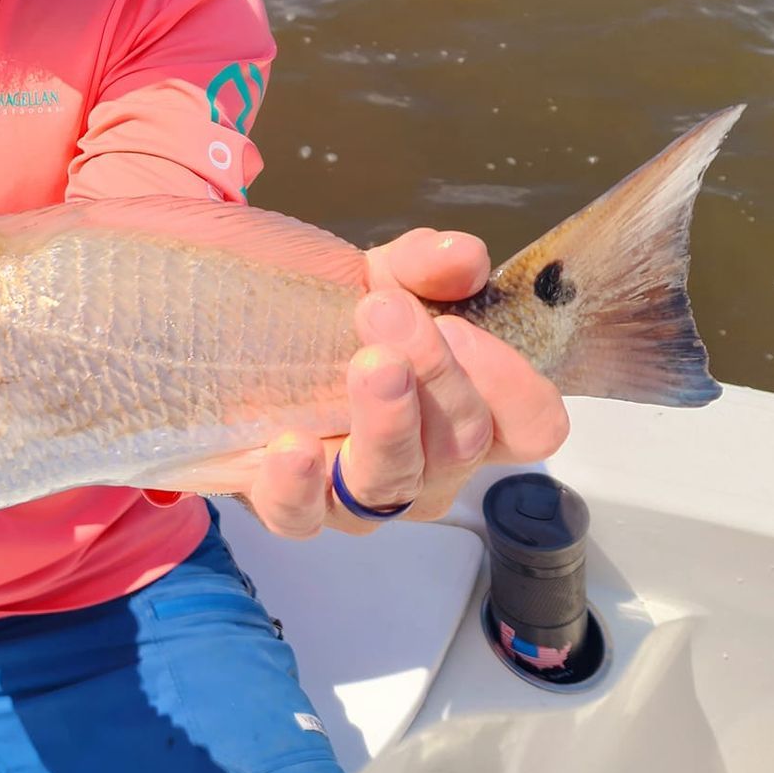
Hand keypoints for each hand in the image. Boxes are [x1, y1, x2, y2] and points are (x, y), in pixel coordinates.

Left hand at [247, 227, 569, 536]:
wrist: (241, 333)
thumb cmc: (329, 315)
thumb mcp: (376, 275)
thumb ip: (422, 264)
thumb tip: (462, 255)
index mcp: (467, 408)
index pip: (532, 426)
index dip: (513, 387)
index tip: (461, 328)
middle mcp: (427, 464)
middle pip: (463, 444)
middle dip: (435, 374)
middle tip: (389, 311)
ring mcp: (360, 493)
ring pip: (395, 481)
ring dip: (387, 422)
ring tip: (369, 365)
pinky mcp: (291, 504)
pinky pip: (302, 516)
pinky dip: (300, 486)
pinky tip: (292, 446)